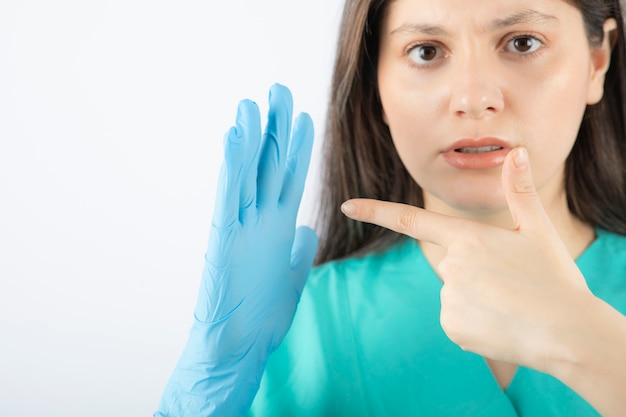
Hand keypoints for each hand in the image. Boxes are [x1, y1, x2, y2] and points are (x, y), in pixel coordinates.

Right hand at [156, 84, 317, 416]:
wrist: (238, 346)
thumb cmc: (261, 315)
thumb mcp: (290, 275)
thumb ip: (297, 248)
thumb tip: (305, 228)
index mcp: (278, 227)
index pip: (290, 177)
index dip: (298, 146)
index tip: (304, 117)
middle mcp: (259, 219)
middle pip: (269, 165)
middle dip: (276, 128)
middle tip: (279, 92)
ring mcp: (241, 226)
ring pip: (247, 173)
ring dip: (252, 137)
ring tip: (254, 103)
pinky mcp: (224, 239)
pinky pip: (230, 196)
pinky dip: (233, 167)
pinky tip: (236, 138)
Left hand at [340, 147, 591, 371]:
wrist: (569, 335)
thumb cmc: (554, 279)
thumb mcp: (538, 231)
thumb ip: (520, 192)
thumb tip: (518, 152)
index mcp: (466, 238)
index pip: (411, 219)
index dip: (376, 211)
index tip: (346, 206)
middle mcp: (450, 267)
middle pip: (451, 264)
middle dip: (475, 271)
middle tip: (510, 283)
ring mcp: (449, 299)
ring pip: (455, 293)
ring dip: (477, 298)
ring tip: (509, 305)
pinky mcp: (452, 328)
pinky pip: (456, 319)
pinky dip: (474, 321)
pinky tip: (500, 324)